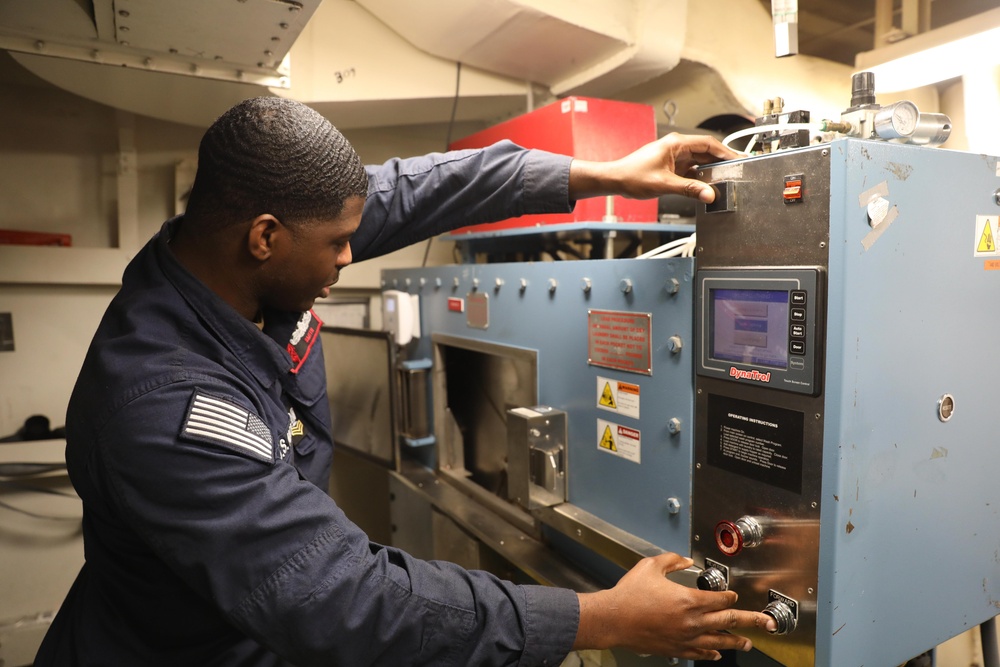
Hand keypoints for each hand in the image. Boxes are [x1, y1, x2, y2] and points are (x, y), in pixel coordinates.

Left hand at [568, 133, 740, 202]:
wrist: (615, 180)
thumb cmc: (631, 176)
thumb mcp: (663, 184)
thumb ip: (688, 189)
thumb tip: (709, 194)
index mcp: (676, 144)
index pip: (708, 144)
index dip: (726, 152)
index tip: (739, 159)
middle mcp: (676, 148)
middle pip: (706, 153)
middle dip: (722, 162)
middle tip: (739, 170)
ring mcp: (674, 157)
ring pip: (700, 162)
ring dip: (711, 171)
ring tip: (727, 179)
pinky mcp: (671, 167)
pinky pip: (691, 171)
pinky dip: (700, 178)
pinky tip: (708, 186)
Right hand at [573, 553, 775, 660]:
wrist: (613, 619)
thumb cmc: (630, 594)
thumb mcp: (650, 566)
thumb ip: (671, 560)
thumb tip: (684, 560)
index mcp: (688, 599)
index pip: (720, 599)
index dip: (730, 597)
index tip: (734, 596)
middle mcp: (691, 621)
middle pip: (728, 621)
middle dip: (751, 621)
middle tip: (767, 623)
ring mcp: (685, 637)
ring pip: (719, 640)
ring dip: (736, 641)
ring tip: (749, 643)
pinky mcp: (676, 648)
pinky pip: (700, 652)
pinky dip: (711, 653)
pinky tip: (717, 653)